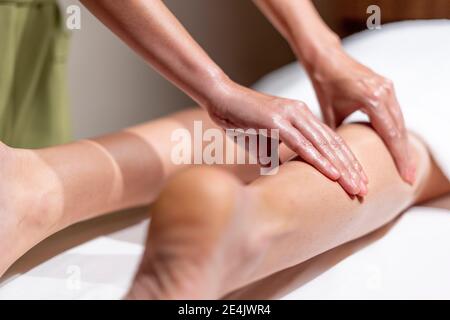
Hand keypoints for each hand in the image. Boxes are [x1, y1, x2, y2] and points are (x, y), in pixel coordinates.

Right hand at [206, 81, 367, 195]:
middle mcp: (301, 114)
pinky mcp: (276, 122)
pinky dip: (319, 160)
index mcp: (302, 116)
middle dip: (352, 169)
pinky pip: (302, 144)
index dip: (347, 162)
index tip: (358, 180)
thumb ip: (276, 153)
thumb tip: (278, 169)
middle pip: (334, 144)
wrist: (220, 98)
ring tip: (356, 187)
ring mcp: (290, 116)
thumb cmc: (241, 119)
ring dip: (342, 168)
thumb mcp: (265, 139)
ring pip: (324, 145)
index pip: (331, 141)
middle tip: (365, 190)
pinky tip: (333, 174)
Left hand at [309, 47, 414, 183]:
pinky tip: (396, 146)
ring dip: (402, 144)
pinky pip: (394, 113)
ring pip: (400, 122)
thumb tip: (338, 160)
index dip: (399, 158)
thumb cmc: (324, 84)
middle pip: (400, 130)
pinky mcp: (386, 87)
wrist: (326, 58)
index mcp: (372, 98)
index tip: (405, 177)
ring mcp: (388, 88)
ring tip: (405, 167)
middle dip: (405, 156)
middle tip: (409, 179)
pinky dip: (396, 131)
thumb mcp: (330, 113)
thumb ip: (338, 136)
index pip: (390, 134)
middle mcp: (385, 91)